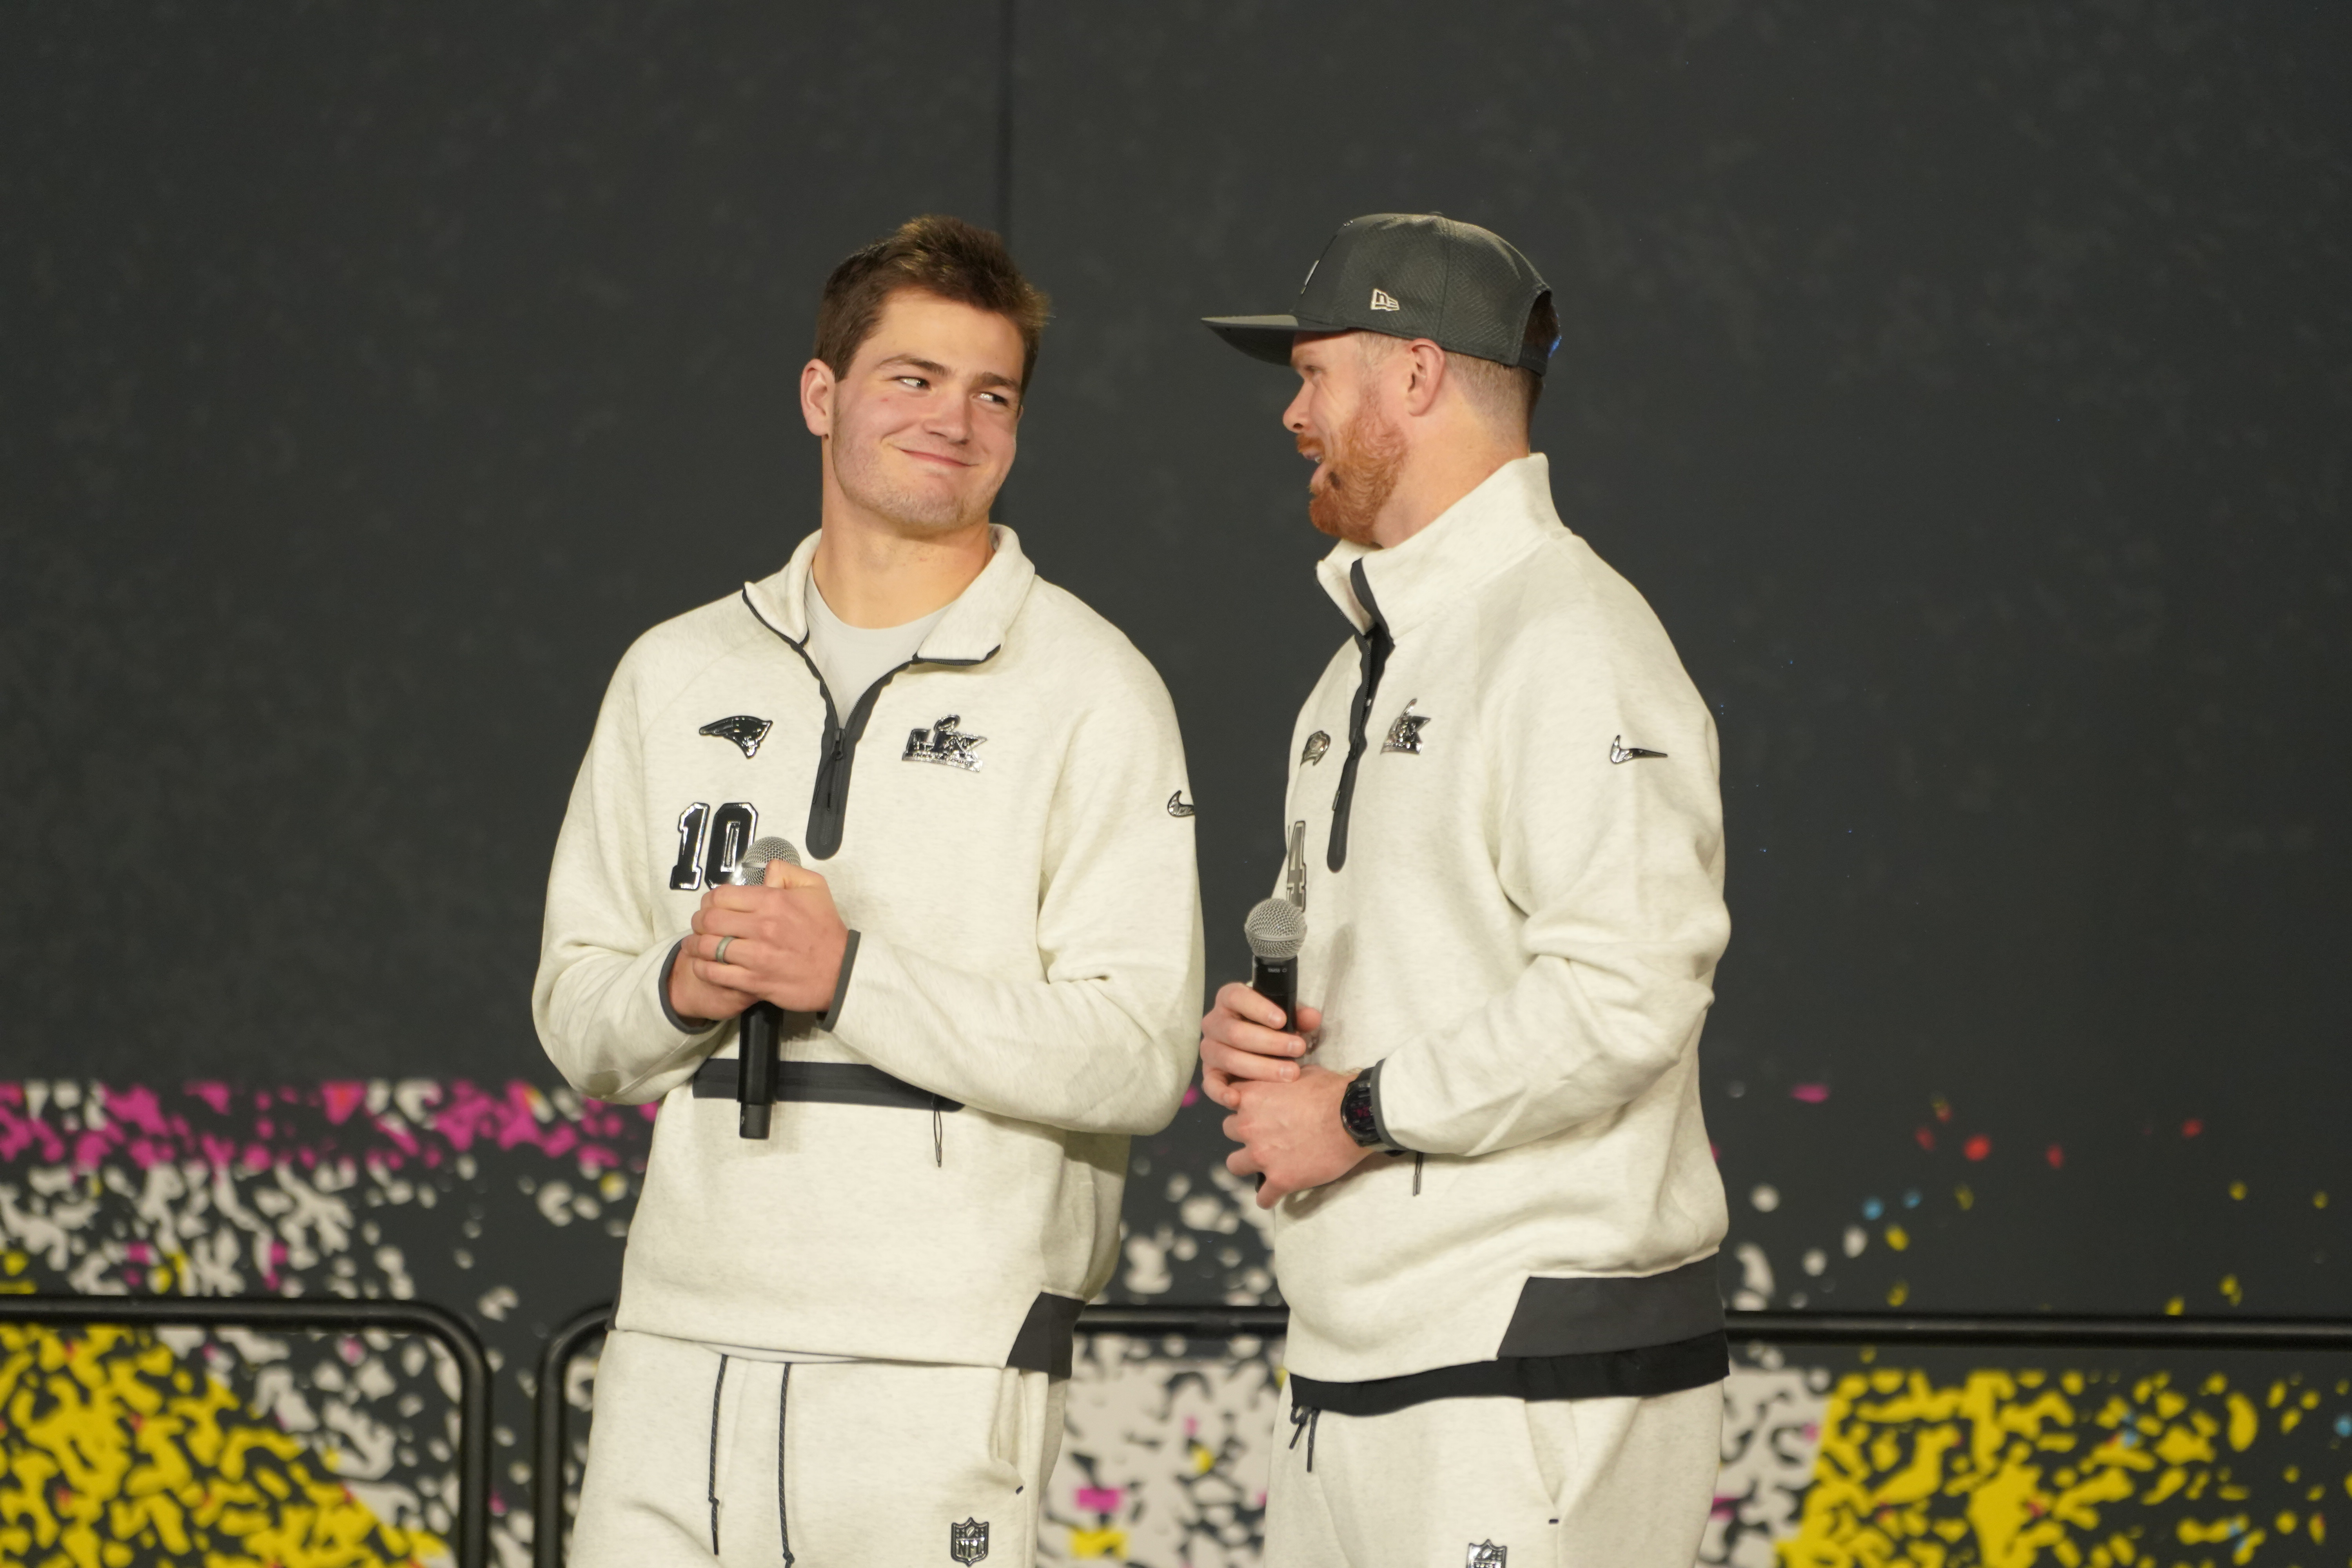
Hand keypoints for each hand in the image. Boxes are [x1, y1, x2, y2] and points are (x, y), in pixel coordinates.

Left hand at [683, 858, 851, 1013]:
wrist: (841, 971)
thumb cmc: (827, 931)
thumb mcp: (815, 887)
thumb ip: (787, 871)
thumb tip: (765, 869)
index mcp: (773, 901)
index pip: (722, 895)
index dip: (709, 900)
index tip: (710, 905)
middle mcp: (762, 927)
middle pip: (709, 920)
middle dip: (699, 921)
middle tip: (700, 925)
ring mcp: (757, 956)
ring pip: (708, 947)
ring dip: (695, 945)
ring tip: (695, 945)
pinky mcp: (755, 981)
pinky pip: (715, 974)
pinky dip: (703, 968)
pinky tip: (703, 965)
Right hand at [1199, 982, 1324, 1108]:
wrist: (1254, 1043)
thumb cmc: (1269, 1025)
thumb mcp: (1283, 1015)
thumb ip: (1297, 1015)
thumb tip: (1312, 1018)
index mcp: (1228, 999)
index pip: (1236, 998)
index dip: (1258, 1008)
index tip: (1282, 1020)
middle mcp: (1214, 1023)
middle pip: (1235, 1033)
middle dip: (1270, 1043)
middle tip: (1298, 1049)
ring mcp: (1210, 1049)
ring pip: (1230, 1058)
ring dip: (1261, 1068)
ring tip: (1290, 1073)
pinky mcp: (1210, 1073)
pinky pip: (1210, 1084)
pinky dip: (1222, 1093)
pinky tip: (1237, 1099)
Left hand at [1223, 1065, 1381, 1207]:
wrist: (1353, 1117)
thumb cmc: (1331, 1091)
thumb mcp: (1299, 1073)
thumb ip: (1279, 1079)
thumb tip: (1280, 1078)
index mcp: (1251, 1096)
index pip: (1229, 1097)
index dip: (1243, 1103)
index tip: (1254, 1107)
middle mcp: (1249, 1126)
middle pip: (1229, 1130)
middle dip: (1245, 1132)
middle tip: (1264, 1133)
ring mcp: (1262, 1155)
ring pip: (1234, 1164)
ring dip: (1248, 1163)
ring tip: (1264, 1164)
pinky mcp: (1280, 1180)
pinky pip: (1263, 1197)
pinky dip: (1268, 1197)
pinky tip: (1275, 1195)